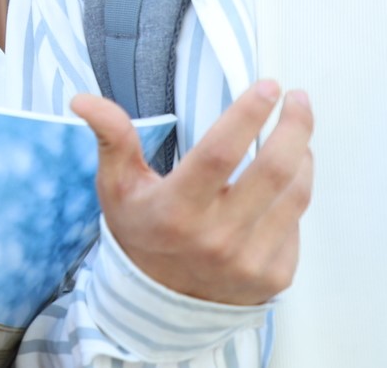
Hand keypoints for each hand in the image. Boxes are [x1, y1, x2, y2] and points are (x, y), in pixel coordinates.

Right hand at [71, 80, 311, 304]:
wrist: (163, 300)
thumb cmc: (142, 229)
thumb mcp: (117, 185)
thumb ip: (112, 138)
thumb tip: (83, 99)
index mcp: (176, 210)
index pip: (220, 153)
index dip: (247, 115)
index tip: (267, 86)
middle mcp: (216, 238)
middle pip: (273, 171)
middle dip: (293, 127)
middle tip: (297, 100)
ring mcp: (250, 260)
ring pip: (294, 195)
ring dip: (302, 156)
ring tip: (295, 135)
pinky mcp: (275, 275)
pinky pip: (297, 223)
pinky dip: (295, 194)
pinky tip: (286, 181)